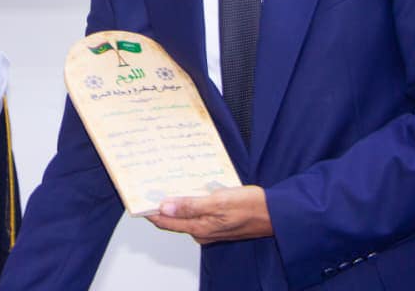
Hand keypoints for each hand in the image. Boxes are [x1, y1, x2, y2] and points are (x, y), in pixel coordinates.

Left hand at [145, 185, 273, 243]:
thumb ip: (191, 205)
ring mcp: (210, 227)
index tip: (138, 198)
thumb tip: (165, 207)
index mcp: (199, 228)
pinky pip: (198, 210)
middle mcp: (202, 230)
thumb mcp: (219, 202)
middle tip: (151, 184)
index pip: (165, 221)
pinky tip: (191, 187)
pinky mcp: (218, 221)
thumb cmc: (251, 207)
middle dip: (161, 203)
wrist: (276, 214)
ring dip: (176, 200)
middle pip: (173, 218)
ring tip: (167, 182)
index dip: (150, 210)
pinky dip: (191, 200)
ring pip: (186, 213)